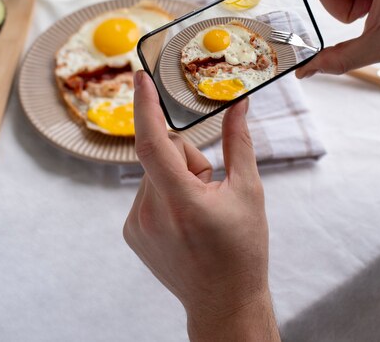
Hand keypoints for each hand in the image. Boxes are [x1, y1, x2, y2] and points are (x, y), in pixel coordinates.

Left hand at [124, 71, 279, 341]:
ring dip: (175, 176)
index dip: (145, 106)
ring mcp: (136, 223)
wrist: (223, 302)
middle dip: (186, 157)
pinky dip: (164, 191)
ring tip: (198, 208)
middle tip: (209, 186)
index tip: (141, 77)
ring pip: (154, 171)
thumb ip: (238, 142)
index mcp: (181, 201)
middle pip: (162, 153)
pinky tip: (184, 219)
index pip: (153, 143)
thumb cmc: (242, 250)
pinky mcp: (131, 231)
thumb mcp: (249, 192)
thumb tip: (239, 104)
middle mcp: (150, 212)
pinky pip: (146, 190)